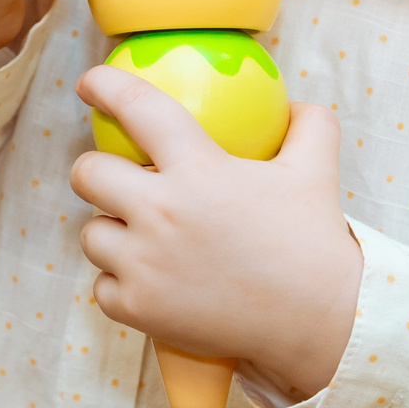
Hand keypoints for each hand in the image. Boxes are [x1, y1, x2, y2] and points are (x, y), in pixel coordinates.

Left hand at [69, 66, 363, 403]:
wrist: (321, 324)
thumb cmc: (314, 246)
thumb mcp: (316, 173)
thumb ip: (308, 126)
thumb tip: (294, 104)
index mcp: (198, 169)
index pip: (137, 107)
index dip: (105, 86)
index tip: (89, 84)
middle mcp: (161, 212)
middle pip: (87, 172)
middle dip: (95, 171)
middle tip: (117, 180)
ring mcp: (143, 263)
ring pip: (91, 232)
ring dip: (112, 232)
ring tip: (144, 239)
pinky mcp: (137, 308)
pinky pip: (102, 285)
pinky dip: (120, 284)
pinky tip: (151, 282)